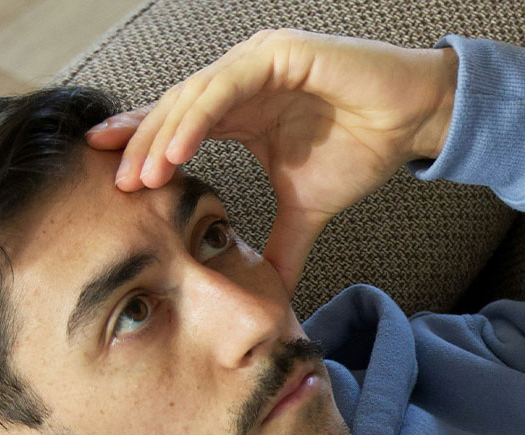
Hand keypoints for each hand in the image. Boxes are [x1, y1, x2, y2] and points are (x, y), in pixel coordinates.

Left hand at [86, 29, 457, 292]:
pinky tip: (179, 149)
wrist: (411, 121)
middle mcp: (240, 81)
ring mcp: (255, 63)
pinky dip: (199, 117)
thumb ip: (285, 243)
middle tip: (119, 186)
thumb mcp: (309, 207)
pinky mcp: (276, 53)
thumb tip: (275, 290)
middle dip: (144, 148)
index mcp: (239, 110)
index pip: (179, 126)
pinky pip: (226, 86)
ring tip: (145, 176)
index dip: (144, 149)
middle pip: (175, 111)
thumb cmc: (362, 148)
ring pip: (194, 96)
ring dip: (165, 136)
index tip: (113, 181)